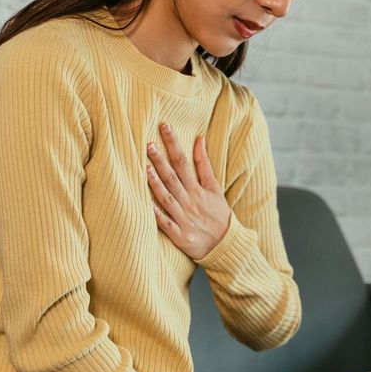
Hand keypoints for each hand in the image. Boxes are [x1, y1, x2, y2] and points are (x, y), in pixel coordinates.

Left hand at [145, 122, 231, 259]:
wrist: (226, 245)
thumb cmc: (218, 214)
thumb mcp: (215, 187)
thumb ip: (205, 164)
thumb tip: (199, 139)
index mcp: (198, 189)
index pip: (184, 161)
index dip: (174, 144)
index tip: (164, 127)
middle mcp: (189, 201)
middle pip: (173, 177)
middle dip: (161, 160)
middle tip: (149, 144)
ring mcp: (183, 218)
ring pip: (167, 198)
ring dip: (156, 183)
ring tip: (145, 167)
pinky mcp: (178, 235)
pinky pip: (164, 223)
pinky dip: (155, 213)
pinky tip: (144, 203)